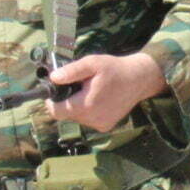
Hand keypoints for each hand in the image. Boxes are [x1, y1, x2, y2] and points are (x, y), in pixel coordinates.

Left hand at [47, 51, 166, 133]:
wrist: (139, 79)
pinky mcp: (106, 126)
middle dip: (67, 101)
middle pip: (66, 114)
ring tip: (90, 92)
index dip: (51, 102)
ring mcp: (100, 124)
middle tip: (78, 86)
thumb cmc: (115, 69)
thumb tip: (53, 78)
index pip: (56, 112)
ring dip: (78, 106)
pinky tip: (98, 100)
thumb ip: (72, 71)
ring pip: (77, 118)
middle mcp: (92, 119)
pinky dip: (88, 111)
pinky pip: (88, 120)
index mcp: (86, 105)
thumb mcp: (92, 63)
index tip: (54, 92)